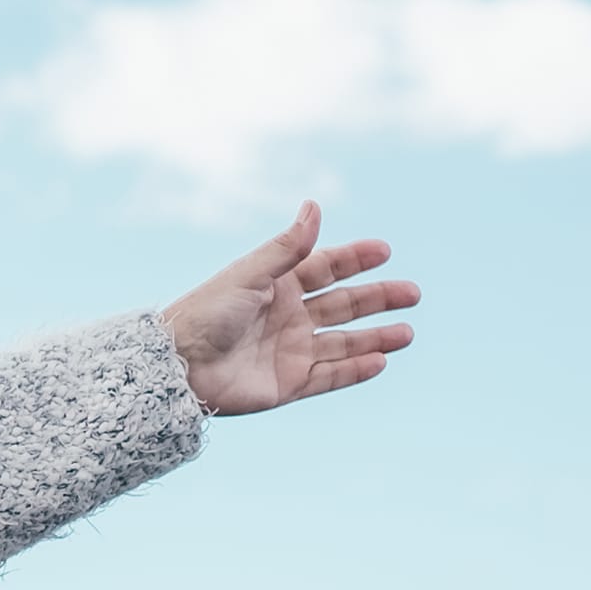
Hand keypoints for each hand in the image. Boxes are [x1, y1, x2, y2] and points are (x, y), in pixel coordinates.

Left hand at [159, 201, 420, 415]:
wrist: (178, 367)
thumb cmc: (206, 313)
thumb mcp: (249, 275)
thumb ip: (286, 247)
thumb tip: (314, 205)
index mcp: (275, 286)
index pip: (324, 268)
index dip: (354, 258)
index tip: (384, 251)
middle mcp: (286, 317)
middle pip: (342, 305)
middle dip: (377, 298)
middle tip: (412, 293)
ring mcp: (289, 352)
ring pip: (343, 343)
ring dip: (375, 337)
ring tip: (407, 333)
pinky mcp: (286, 384)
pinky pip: (329, 376)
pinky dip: (355, 370)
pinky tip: (381, 361)